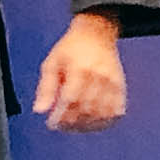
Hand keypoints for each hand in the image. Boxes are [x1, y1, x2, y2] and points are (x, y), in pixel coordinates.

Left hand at [33, 14, 125, 133]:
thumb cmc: (70, 48)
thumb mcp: (52, 62)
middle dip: (72, 123)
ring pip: (102, 113)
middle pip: (86, 109)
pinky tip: (93, 124)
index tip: (52, 124)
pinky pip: (116, 111)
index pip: (70, 100)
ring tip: (75, 127)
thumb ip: (46, 87)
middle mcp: (98, 76)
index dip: (61, 116)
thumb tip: (40, 111)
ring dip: (87, 126)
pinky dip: (105, 122)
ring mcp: (112, 82)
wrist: (97, 33)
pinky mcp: (120, 86)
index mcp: (79, 69)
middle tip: (62, 126)